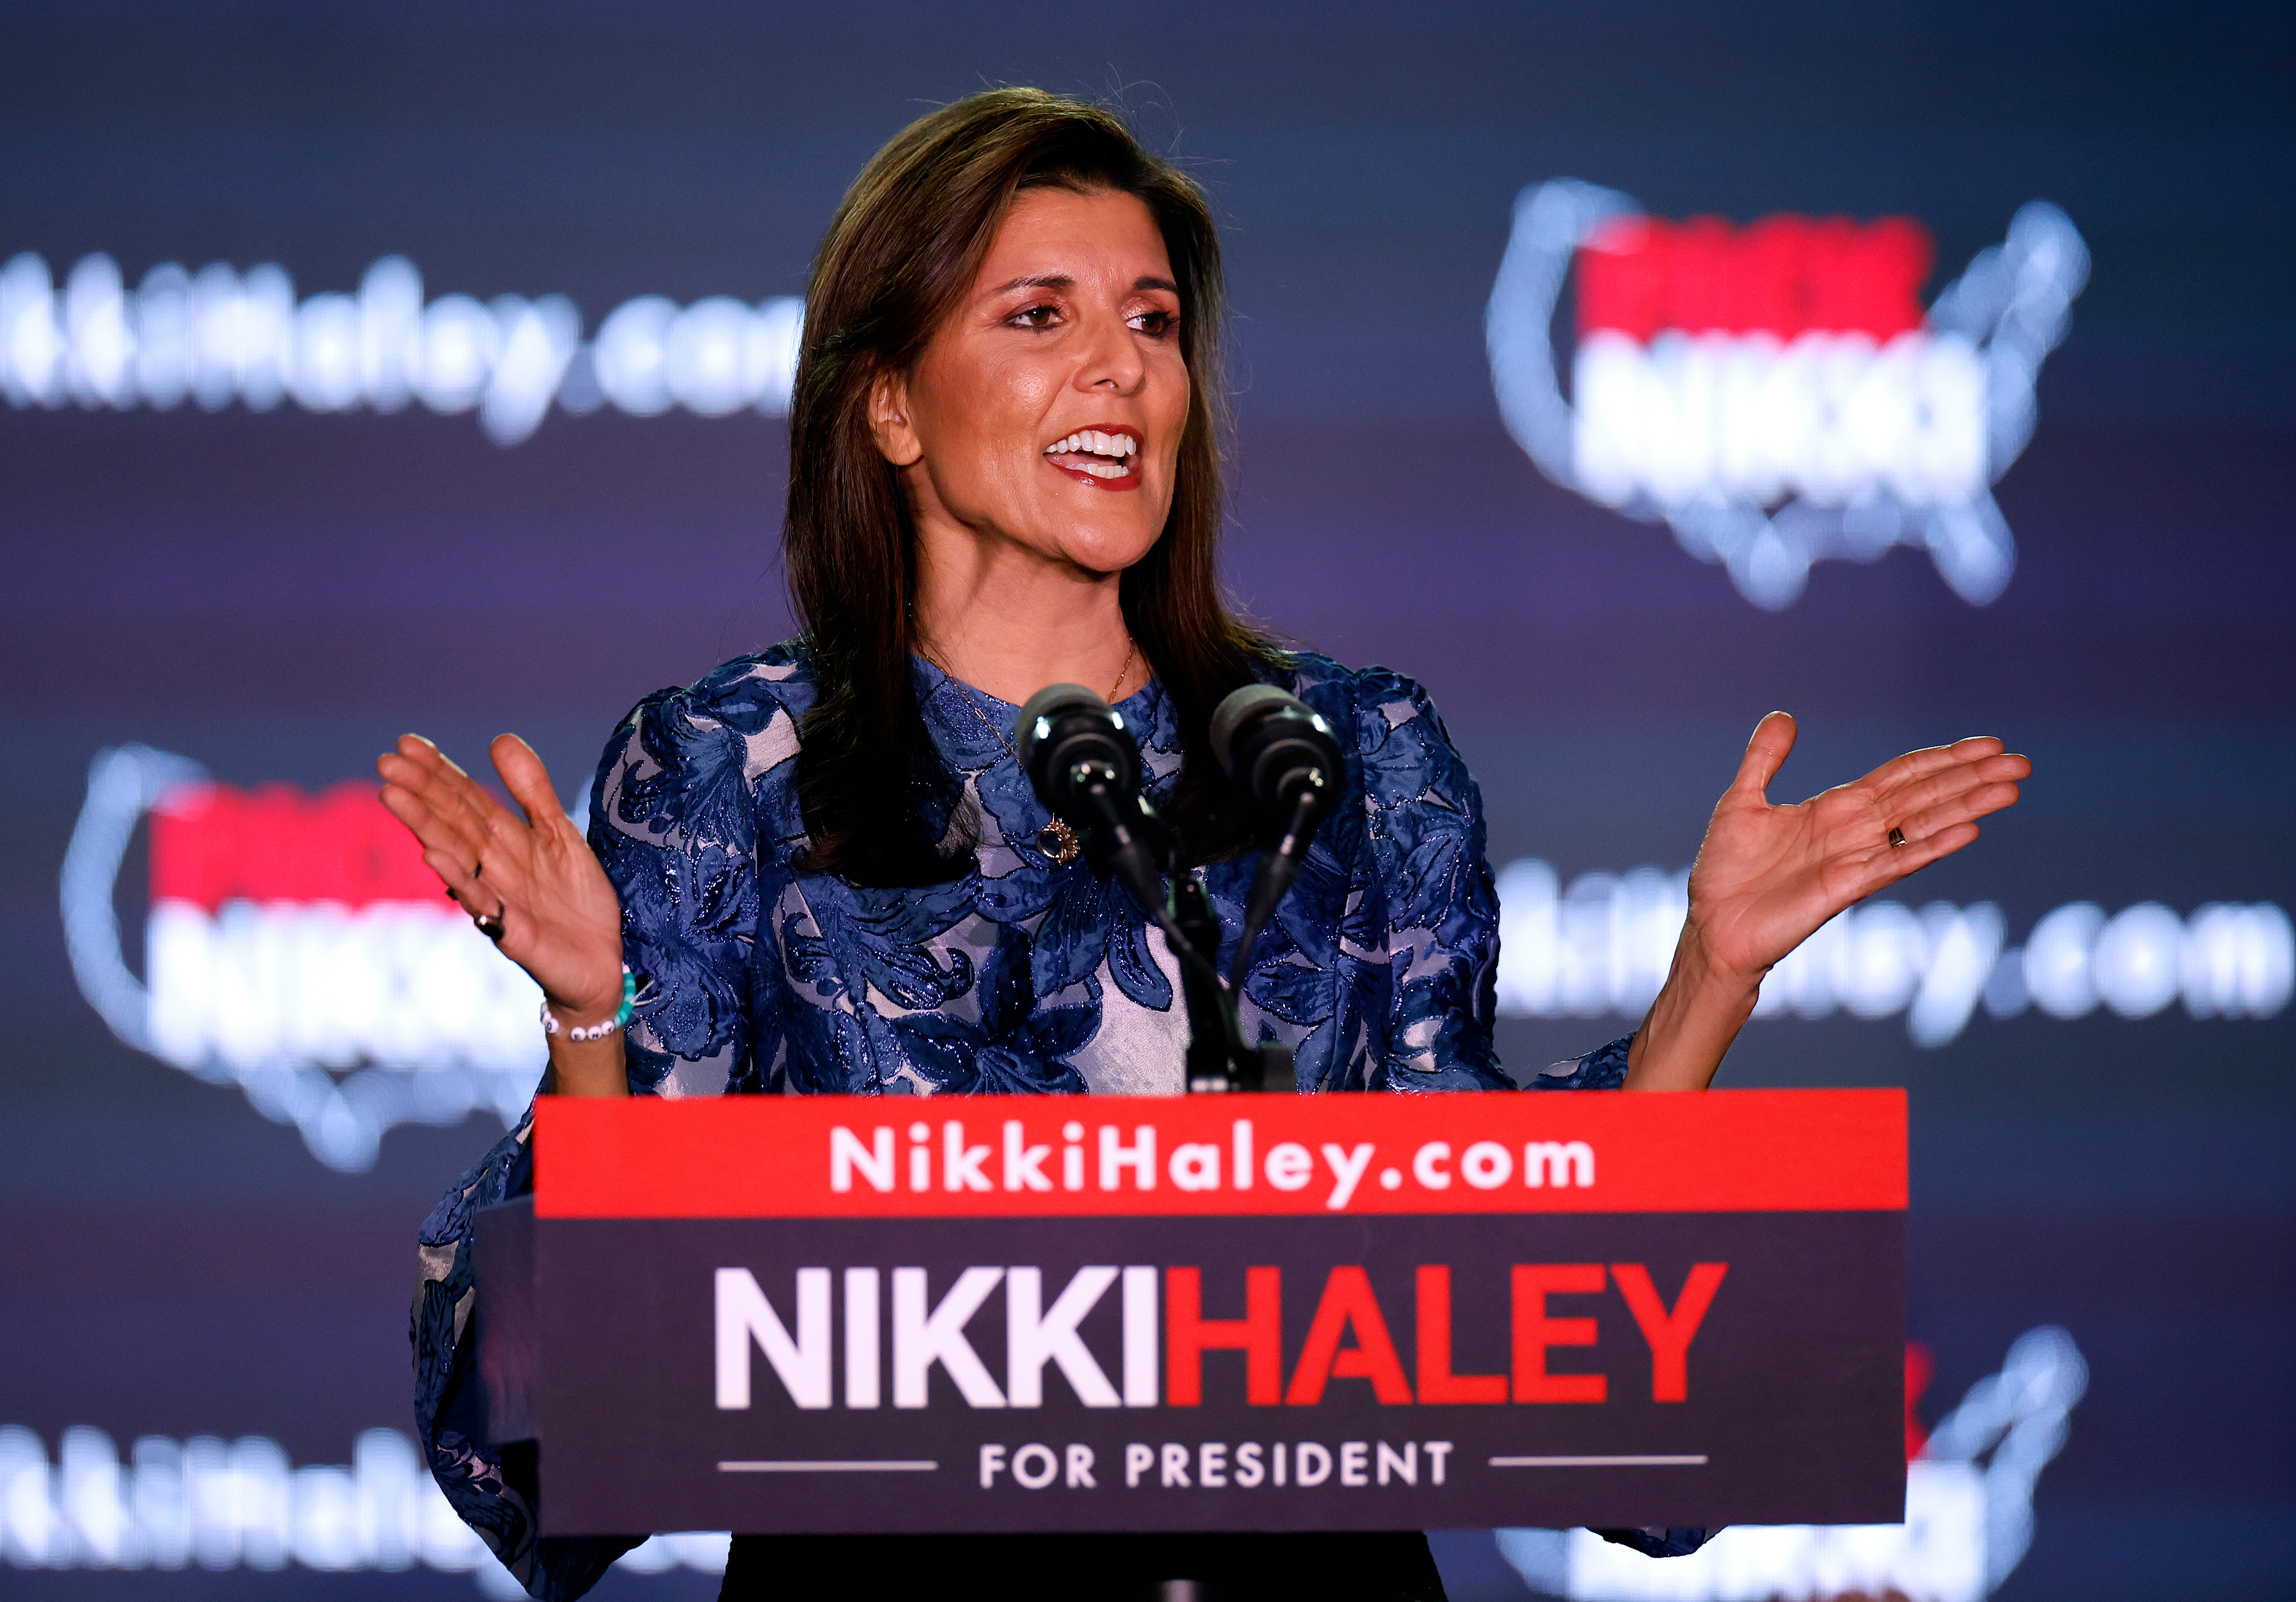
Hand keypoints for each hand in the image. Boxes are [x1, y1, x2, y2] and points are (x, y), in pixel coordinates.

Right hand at [376, 733, 624, 1024]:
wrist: (607, 960)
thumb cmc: (577, 899)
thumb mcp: (560, 834)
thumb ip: (532, 792)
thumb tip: (499, 739)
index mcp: (504, 841)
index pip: (465, 799)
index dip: (437, 771)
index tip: (405, 742)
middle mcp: (492, 868)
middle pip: (452, 822)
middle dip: (420, 791)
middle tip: (384, 760)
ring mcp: (499, 900)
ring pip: (456, 857)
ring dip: (424, 826)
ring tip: (393, 795)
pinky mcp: (514, 934)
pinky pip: (483, 905)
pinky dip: (459, 879)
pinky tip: (435, 854)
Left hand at [1625, 712, 2029, 1090]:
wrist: (1712, 924)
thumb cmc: (1726, 871)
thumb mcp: (1742, 801)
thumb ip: (1765, 759)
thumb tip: (1784, 715)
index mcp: (1837, 808)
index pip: (1903, 775)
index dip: (1943, 758)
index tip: (1987, 742)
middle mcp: (1856, 831)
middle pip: (1926, 795)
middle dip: (1971, 776)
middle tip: (2020, 760)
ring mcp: (1856, 859)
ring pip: (1923, 825)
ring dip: (1967, 805)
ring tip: (2010, 788)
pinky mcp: (1847, 887)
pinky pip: (1898, 862)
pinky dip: (1932, 846)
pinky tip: (1969, 830)